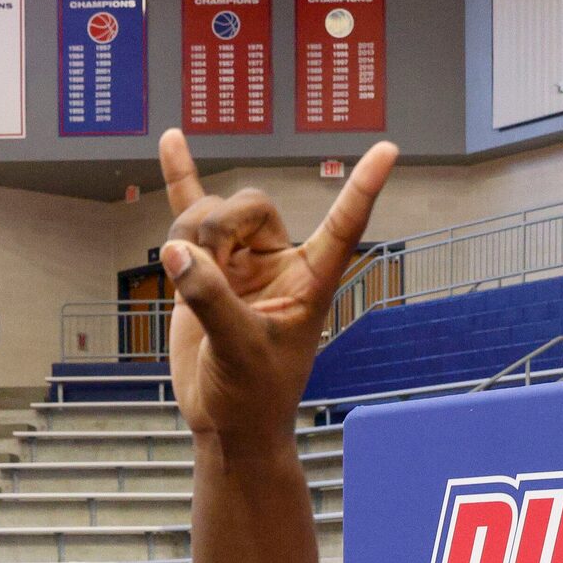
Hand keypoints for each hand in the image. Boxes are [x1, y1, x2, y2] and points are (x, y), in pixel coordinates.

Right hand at [157, 129, 398, 444]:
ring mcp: (240, 263)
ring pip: (212, 214)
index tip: (388, 150)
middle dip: (219, 225)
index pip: (343, 226)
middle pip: (250, 205)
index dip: (363, 189)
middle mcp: (279, 265)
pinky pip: (191, 212)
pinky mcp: (204, 268)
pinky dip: (181, 178)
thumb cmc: (251, 397)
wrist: (226, 422)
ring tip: (186, 277)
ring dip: (190, 234)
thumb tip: (177, 253)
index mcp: (310, 282)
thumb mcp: (240, 351)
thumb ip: (211, 300)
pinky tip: (173, 140)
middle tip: (205, 268)